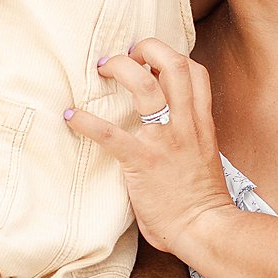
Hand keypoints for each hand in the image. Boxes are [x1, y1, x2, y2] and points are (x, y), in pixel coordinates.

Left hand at [63, 38, 236, 256]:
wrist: (206, 228)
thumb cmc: (202, 201)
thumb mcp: (204, 158)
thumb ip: (187, 138)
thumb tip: (164, 132)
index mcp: (201, 123)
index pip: (196, 72)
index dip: (173, 56)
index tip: (152, 60)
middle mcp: (185, 124)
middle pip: (174, 64)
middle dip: (148, 48)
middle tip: (127, 54)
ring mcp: (164, 140)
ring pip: (145, 84)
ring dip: (121, 68)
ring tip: (102, 68)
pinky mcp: (141, 161)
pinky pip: (109, 133)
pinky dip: (86, 120)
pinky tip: (71, 115)